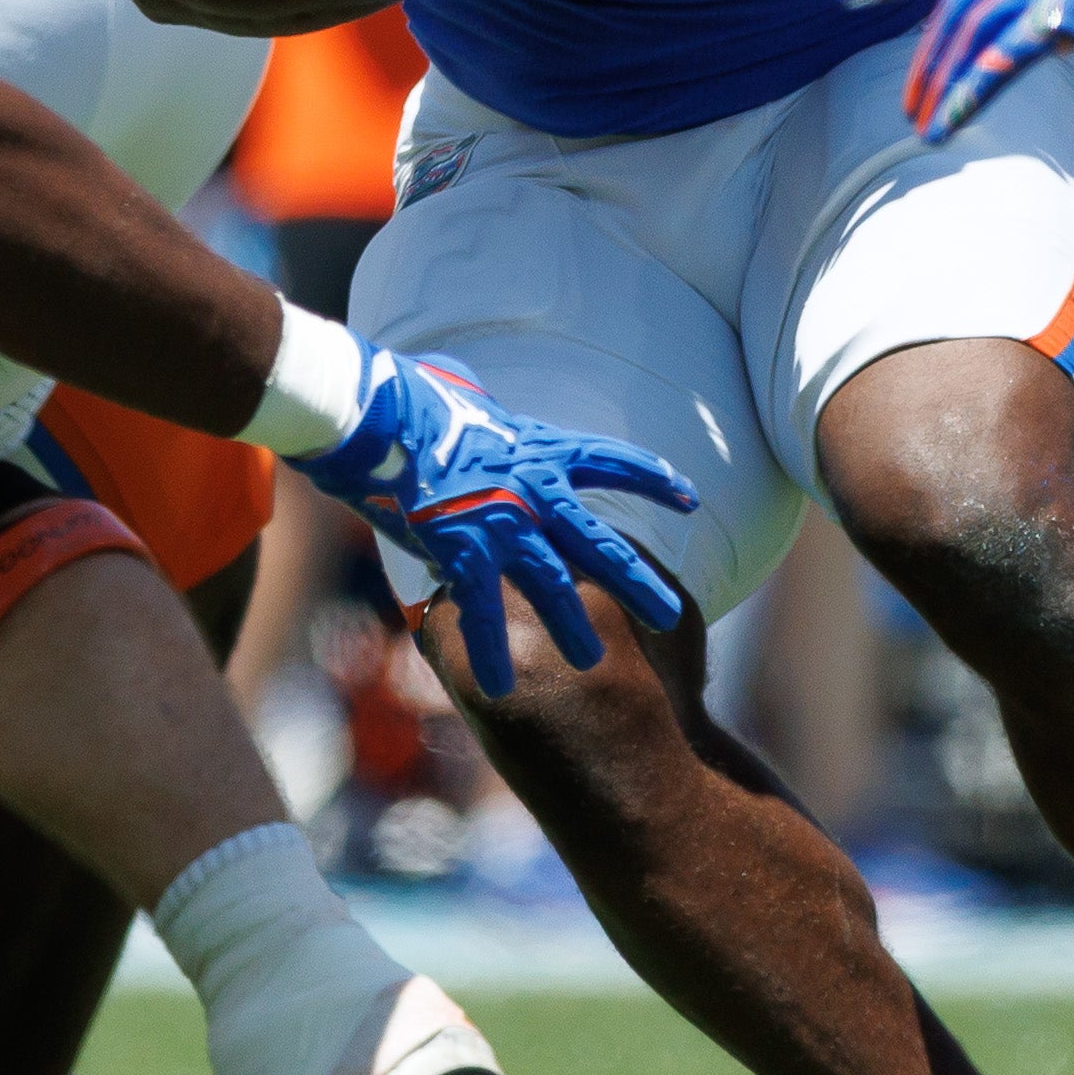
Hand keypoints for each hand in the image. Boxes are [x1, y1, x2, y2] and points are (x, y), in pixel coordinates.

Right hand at [289, 342, 696, 698]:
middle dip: (636, 583)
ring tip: (590, 663)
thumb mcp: (465, 394)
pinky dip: (490, 650)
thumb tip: (468, 388)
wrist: (383, 415)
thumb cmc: (416, 398)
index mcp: (541, 449)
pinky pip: (483, 611)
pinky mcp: (464, 549)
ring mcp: (503, 522)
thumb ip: (480, 402)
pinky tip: (501, 685)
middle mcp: (534, 489)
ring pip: (552, 585)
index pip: (612, 461)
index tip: (689, 498)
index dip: (653, 479)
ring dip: (573, 626)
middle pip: (598, 543)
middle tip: (669, 618)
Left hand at [838, 0, 1073, 138]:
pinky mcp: (1071, 8)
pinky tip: (948, 123)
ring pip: (972, 31)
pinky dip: (970, 92)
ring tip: (922, 124)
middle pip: (955, 2)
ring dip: (942, 82)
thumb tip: (1025, 23)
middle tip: (905, 102)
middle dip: (924, 57)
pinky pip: (1005, 57)